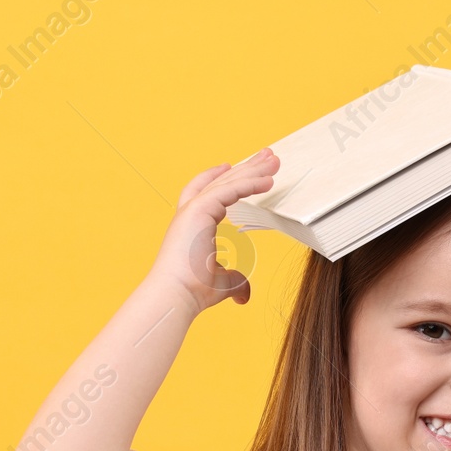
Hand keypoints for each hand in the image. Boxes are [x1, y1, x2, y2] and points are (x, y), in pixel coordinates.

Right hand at [145, 148, 279, 312]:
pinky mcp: (198, 210)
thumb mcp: (223, 283)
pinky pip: (230, 190)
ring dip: (252, 169)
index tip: (232, 165)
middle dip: (246, 167)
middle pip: (221, 181)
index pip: (208, 193)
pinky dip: (249, 183)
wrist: (177, 294)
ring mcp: (192, 210)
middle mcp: (190, 213)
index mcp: (192, 225)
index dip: (220, 178)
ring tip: (274, 159)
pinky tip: (268, 181)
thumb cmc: (194, 290)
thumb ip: (235, 281)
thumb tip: (244, 295)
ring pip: (227, 181)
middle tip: (268, 155)